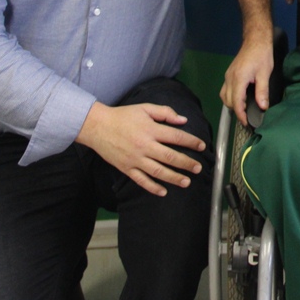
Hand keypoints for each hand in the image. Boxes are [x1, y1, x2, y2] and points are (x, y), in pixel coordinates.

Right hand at [76, 102, 204, 195]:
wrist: (98, 126)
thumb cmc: (123, 116)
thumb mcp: (145, 108)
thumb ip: (165, 113)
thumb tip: (183, 120)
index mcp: (151, 130)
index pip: (176, 137)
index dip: (191, 141)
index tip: (202, 146)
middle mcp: (144, 146)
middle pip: (170, 156)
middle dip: (186, 163)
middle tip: (198, 168)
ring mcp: (135, 159)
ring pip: (158, 171)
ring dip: (174, 178)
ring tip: (186, 182)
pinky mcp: (126, 168)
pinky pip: (141, 180)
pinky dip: (152, 187)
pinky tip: (163, 191)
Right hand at [219, 38, 273, 126]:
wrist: (255, 40)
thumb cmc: (262, 55)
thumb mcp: (265, 74)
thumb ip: (263, 92)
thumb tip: (263, 107)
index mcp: (238, 79)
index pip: (236, 103)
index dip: (241, 115)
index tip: (247, 123)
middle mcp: (229, 79)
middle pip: (228, 101)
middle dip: (236, 111)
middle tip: (248, 118)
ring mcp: (227, 76)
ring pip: (224, 96)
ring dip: (232, 105)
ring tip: (244, 110)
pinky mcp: (229, 74)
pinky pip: (225, 90)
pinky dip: (230, 97)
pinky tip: (239, 99)